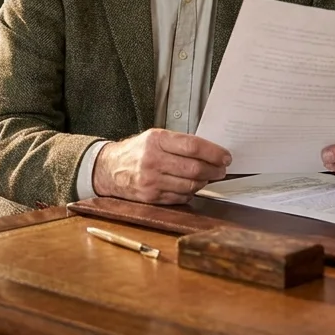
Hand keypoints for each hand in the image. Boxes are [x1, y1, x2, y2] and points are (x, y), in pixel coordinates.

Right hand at [93, 128, 230, 204]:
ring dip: (204, 182)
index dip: (214, 153)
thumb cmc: (136, 151)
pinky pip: (180, 197)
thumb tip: (210, 152)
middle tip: (222, 170)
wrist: (109, 169)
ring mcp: (151, 181)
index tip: (225, 156)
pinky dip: (191, 192)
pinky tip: (192, 186)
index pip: (193, 147)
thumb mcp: (154, 137)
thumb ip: (179, 143)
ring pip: (190, 185)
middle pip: (194, 168)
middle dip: (214, 170)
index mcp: (156, 140)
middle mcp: (153, 160)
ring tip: (208, 177)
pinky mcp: (151, 197)